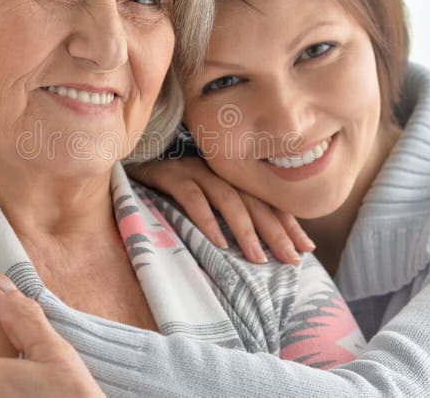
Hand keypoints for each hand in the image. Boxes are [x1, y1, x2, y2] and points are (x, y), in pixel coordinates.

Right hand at [129, 158, 314, 263]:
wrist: (122, 170)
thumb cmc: (162, 196)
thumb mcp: (199, 208)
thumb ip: (224, 220)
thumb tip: (257, 252)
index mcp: (227, 177)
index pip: (264, 199)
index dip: (287, 222)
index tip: (307, 248)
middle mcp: (215, 170)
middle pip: (253, 200)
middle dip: (275, 231)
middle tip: (291, 259)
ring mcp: (192, 170)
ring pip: (227, 198)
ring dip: (245, 230)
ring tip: (258, 258)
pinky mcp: (169, 175)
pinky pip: (192, 197)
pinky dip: (206, 220)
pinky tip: (219, 243)